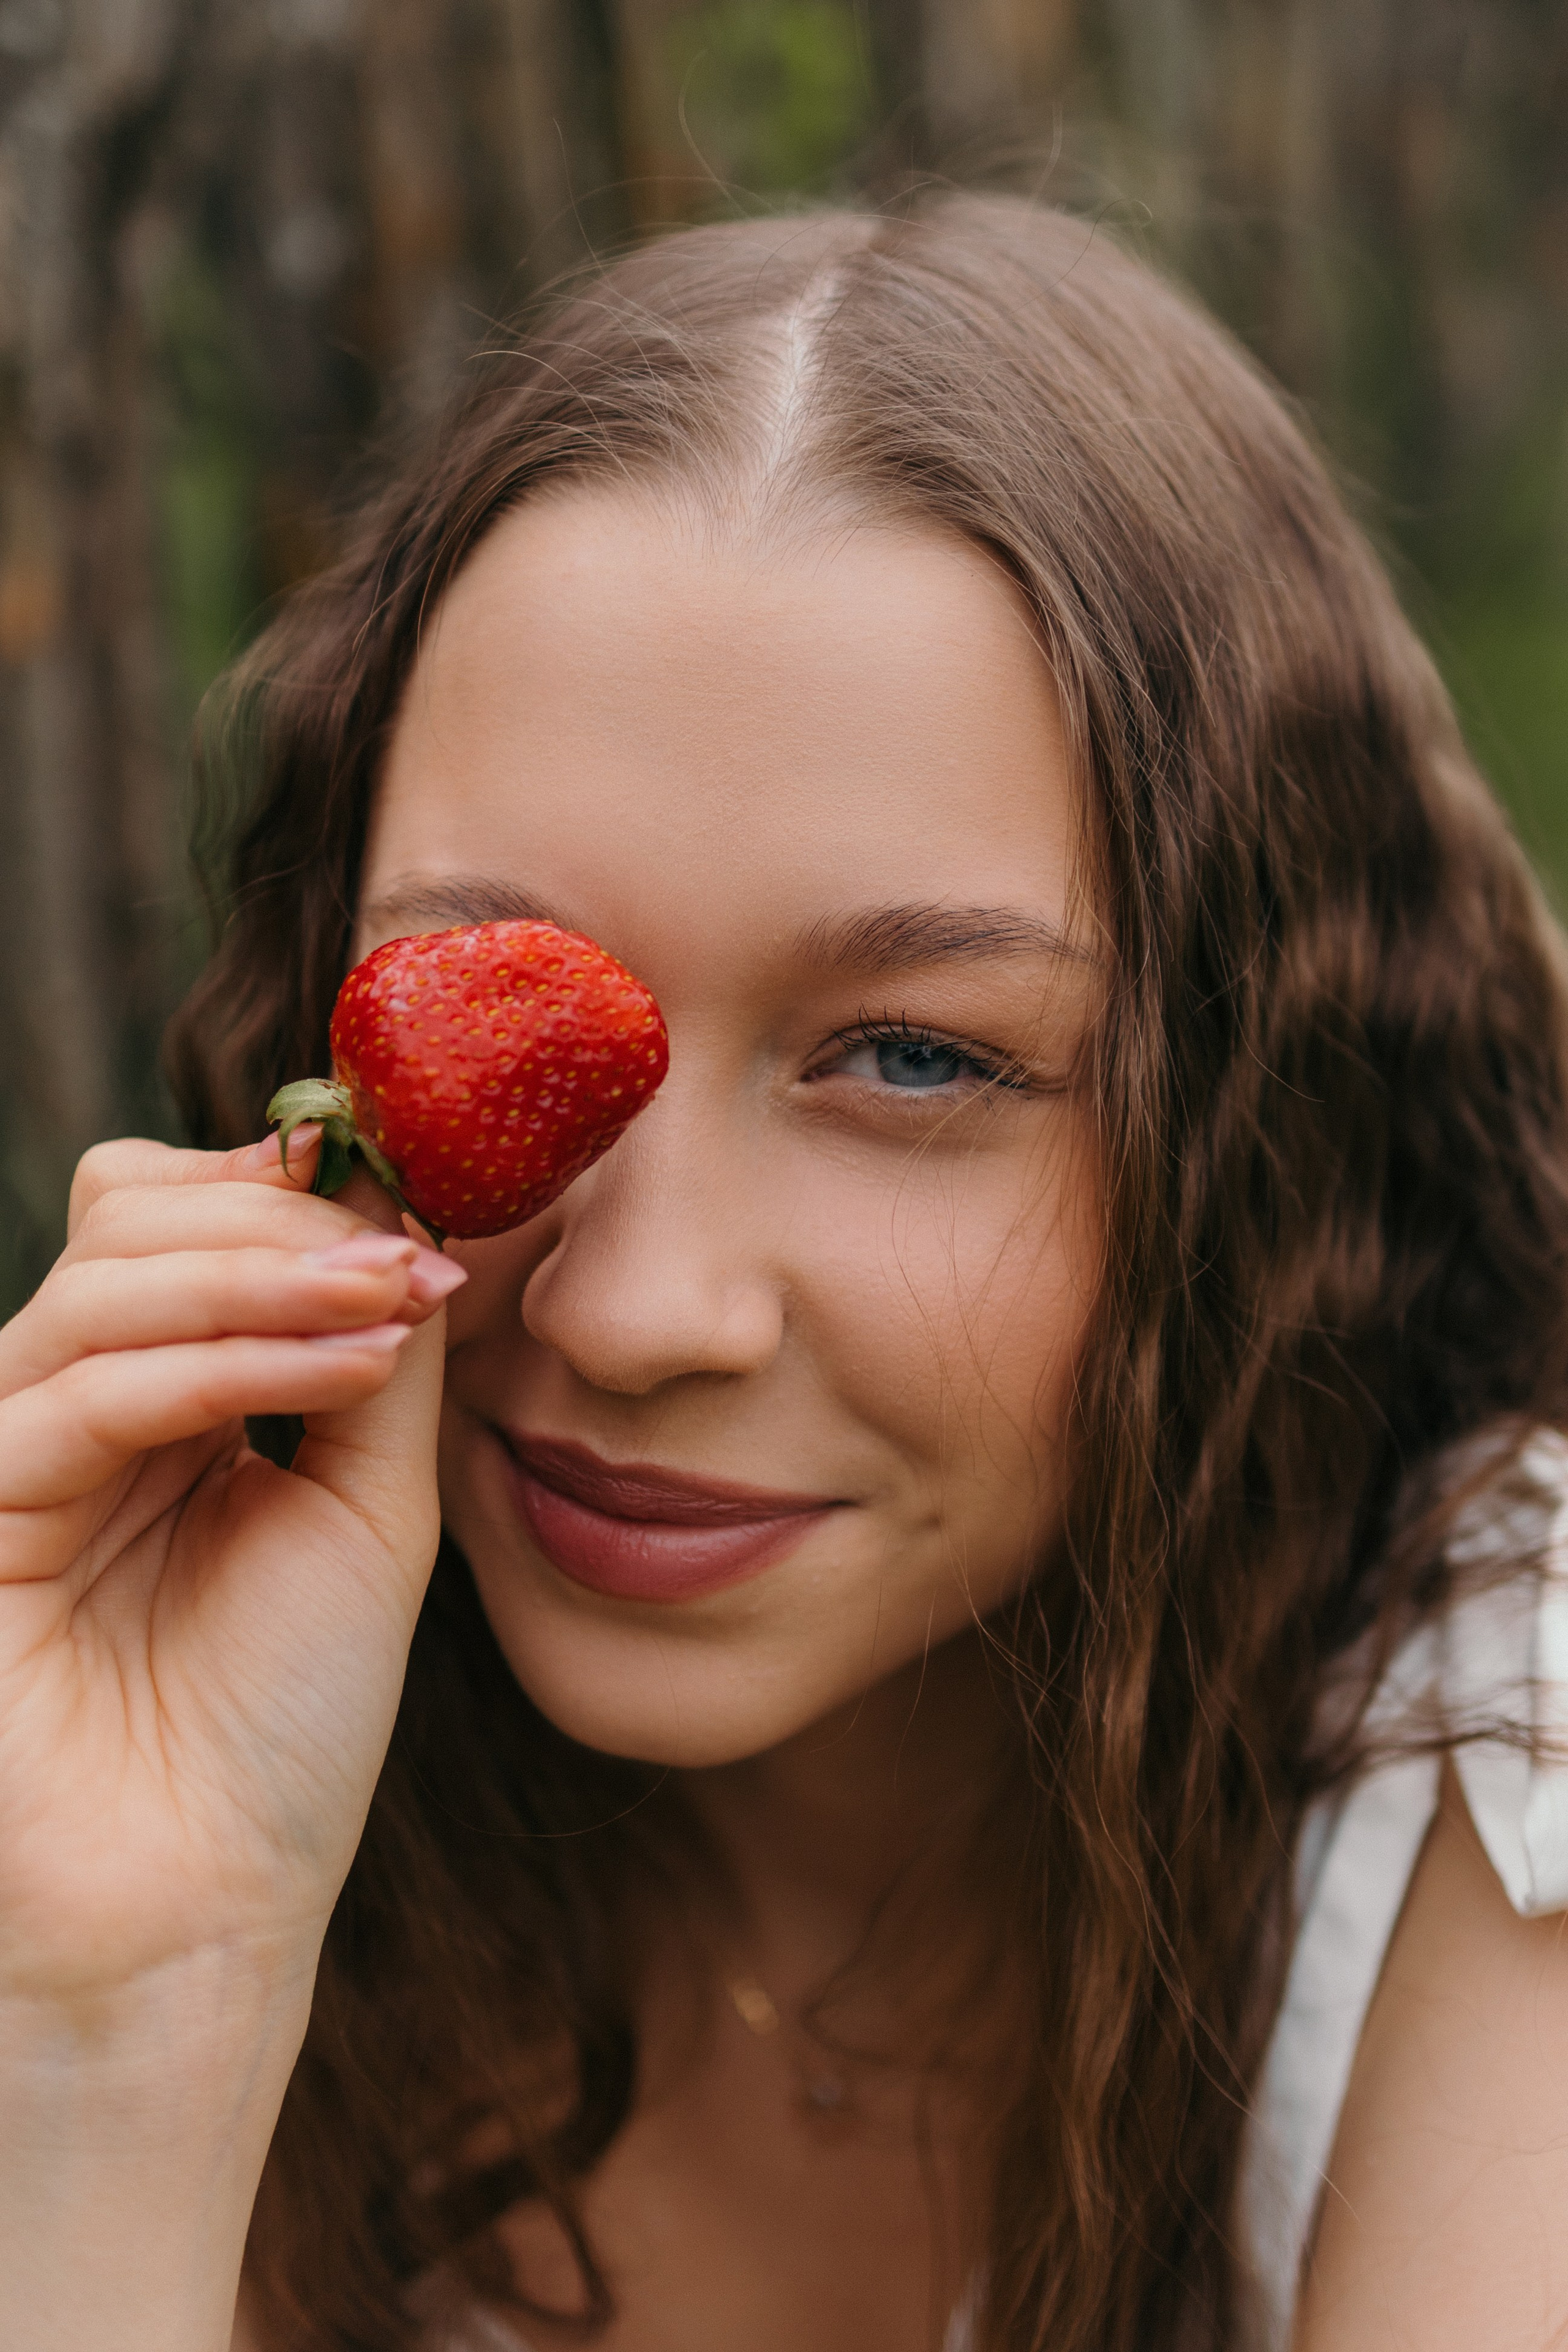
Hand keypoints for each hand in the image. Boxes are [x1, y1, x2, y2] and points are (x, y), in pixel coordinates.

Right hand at [0, 1129, 459, 2013]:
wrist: (204, 1906)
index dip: (286, 1193)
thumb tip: (395, 1196)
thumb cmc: (287, 1723)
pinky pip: (87, 1393)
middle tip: (412, 1265)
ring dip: (272, 1277)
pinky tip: (345, 1368)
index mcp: (162, 1401)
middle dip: (285, 1227)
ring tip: (396, 1304)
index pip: (181, 1220)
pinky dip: (224, 1363)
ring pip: (109, 1282)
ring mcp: (14, 1456)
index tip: (415, 1207)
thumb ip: (370, 1350)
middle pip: (134, 1221)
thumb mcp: (368, 1504)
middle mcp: (76, 1410)